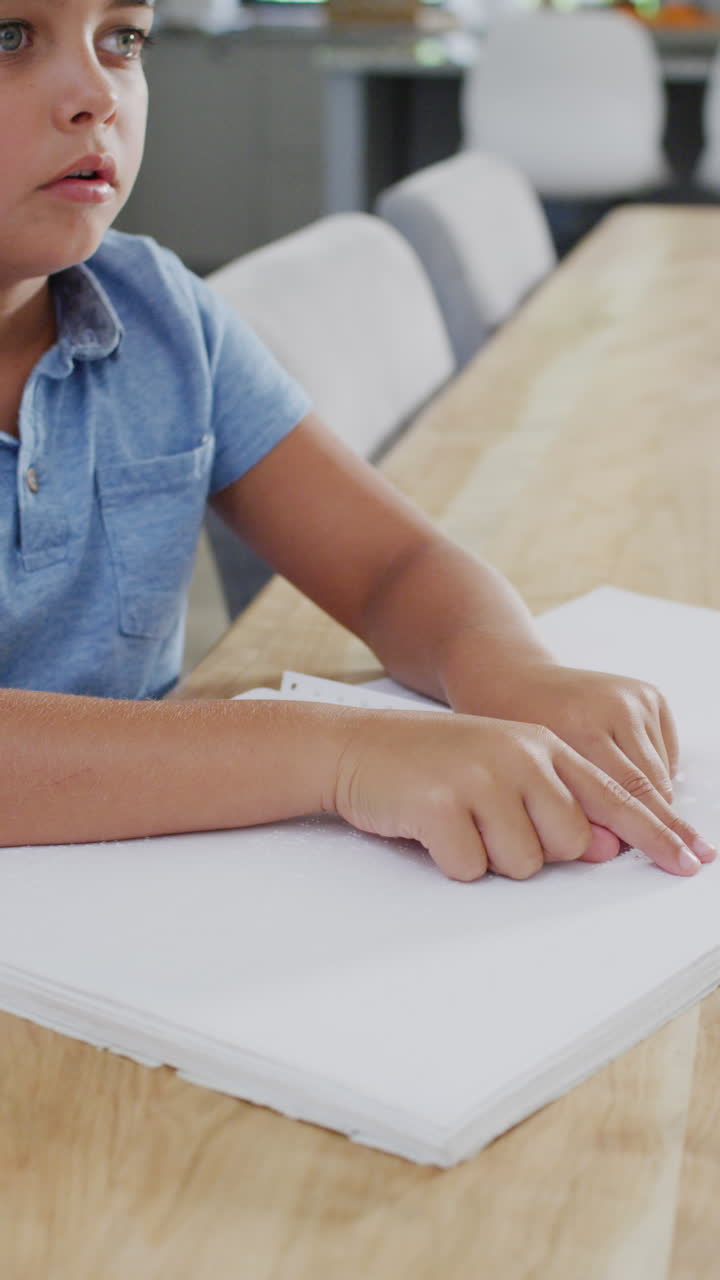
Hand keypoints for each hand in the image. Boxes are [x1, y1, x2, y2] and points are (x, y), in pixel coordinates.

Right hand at [332, 710, 712, 881]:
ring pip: (523, 864)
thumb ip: (556, 802)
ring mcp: (481, 776)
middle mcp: (521, 754)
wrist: (356, 746)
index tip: (694, 862)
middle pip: (569, 844)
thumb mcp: (501, 769)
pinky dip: (449, 861)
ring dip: (488, 857)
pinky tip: (430, 827)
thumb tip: (603, 848)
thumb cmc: (432, 764)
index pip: (615, 795)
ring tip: (457, 820)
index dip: (657, 834)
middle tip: (487, 820)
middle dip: (532, 850)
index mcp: (542, 745)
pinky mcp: (442, 803)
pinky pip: (471, 868)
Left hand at [450, 661, 712, 843]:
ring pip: (662, 772)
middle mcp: (613, 707)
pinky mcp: (649, 696)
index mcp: (580, 726)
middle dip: (665, 825)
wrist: (515, 679)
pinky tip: (624, 775)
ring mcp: (634, 699)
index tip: (682, 861)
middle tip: (687, 857)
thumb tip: (615, 847)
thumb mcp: (532, 772)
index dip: (655, 833)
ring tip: (628, 811)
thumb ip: (572, 809)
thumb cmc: (513, 727)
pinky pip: (665, 753)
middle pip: (653, 785)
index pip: (629, 793)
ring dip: (652, 799)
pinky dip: (654, 773)